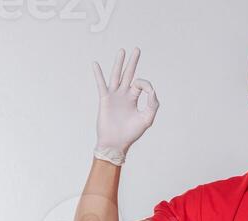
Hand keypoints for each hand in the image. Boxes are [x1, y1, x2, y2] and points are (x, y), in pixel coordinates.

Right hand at [92, 47, 158, 165]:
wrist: (116, 143)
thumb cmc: (131, 134)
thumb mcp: (147, 120)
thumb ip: (153, 105)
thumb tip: (152, 90)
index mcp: (134, 99)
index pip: (141, 84)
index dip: (146, 85)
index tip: (149, 92)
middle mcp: (124, 95)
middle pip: (129, 74)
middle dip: (133, 62)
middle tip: (137, 49)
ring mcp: (114, 96)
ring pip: (117, 75)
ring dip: (119, 63)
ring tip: (122, 50)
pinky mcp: (105, 99)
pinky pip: (101, 84)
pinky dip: (98, 74)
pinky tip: (95, 63)